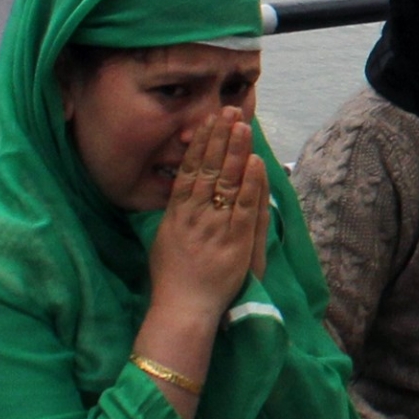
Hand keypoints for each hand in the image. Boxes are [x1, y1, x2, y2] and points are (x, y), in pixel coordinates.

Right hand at [148, 107, 266, 324]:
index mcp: (176, 213)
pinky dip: (250, 182)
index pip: (188, 169)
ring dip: (235, 151)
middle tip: (228, 111)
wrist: (183, 307)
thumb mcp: (164, 239)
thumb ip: (174, 214)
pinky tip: (255, 162)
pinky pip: (243, 205)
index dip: (199, 143)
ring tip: (242, 126)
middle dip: (219, 138)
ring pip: (225, 180)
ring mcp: (215, 225)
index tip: (207, 122)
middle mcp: (194, 214)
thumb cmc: (171, 278)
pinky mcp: (235, 240)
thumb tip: (181, 192)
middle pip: (207, 167)